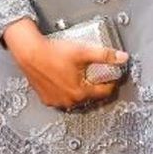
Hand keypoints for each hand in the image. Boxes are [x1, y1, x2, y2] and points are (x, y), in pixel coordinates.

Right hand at [2, 19, 128, 110]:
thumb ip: (105, 56)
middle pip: (90, 96)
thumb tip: (123, 58)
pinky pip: (61, 98)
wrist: (29, 52)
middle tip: (95, 74)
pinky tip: (65, 80)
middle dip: (94, 86)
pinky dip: (65, 91)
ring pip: (75, 98)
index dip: (110, 83)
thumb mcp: (83, 52)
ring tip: (80, 76)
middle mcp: (68, 101)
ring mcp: (56, 102)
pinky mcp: (46, 99)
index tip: (112, 76)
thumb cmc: (53, 53)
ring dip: (80, 90)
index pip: (104, 92)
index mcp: (80, 93)